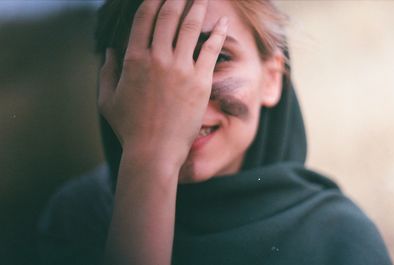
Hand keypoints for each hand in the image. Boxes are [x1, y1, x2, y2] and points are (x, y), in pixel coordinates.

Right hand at [98, 0, 227, 165]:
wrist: (154, 151)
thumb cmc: (129, 128)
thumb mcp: (107, 100)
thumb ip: (106, 72)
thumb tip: (109, 51)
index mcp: (134, 59)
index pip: (144, 19)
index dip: (152, 1)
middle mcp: (157, 58)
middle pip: (168, 17)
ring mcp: (181, 69)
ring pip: (190, 28)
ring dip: (197, 7)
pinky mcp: (200, 81)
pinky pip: (210, 50)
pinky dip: (217, 33)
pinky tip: (223, 22)